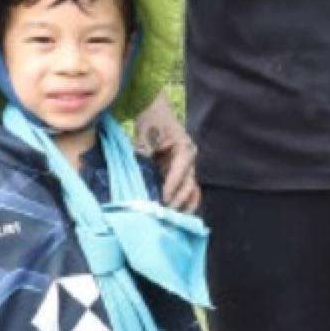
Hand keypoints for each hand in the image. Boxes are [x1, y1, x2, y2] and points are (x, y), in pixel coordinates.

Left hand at [132, 99, 200, 213]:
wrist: (153, 111)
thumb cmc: (150, 121)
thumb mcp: (145, 136)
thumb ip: (144, 154)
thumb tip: (139, 176)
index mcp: (185, 148)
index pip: (181, 171)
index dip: (172, 186)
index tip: (163, 199)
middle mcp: (189, 159)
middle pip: (188, 184)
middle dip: (177, 199)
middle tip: (165, 212)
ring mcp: (186, 167)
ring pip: (190, 190)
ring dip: (183, 204)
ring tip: (173, 218)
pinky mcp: (180, 174)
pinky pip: (186, 191)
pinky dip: (183, 202)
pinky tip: (177, 214)